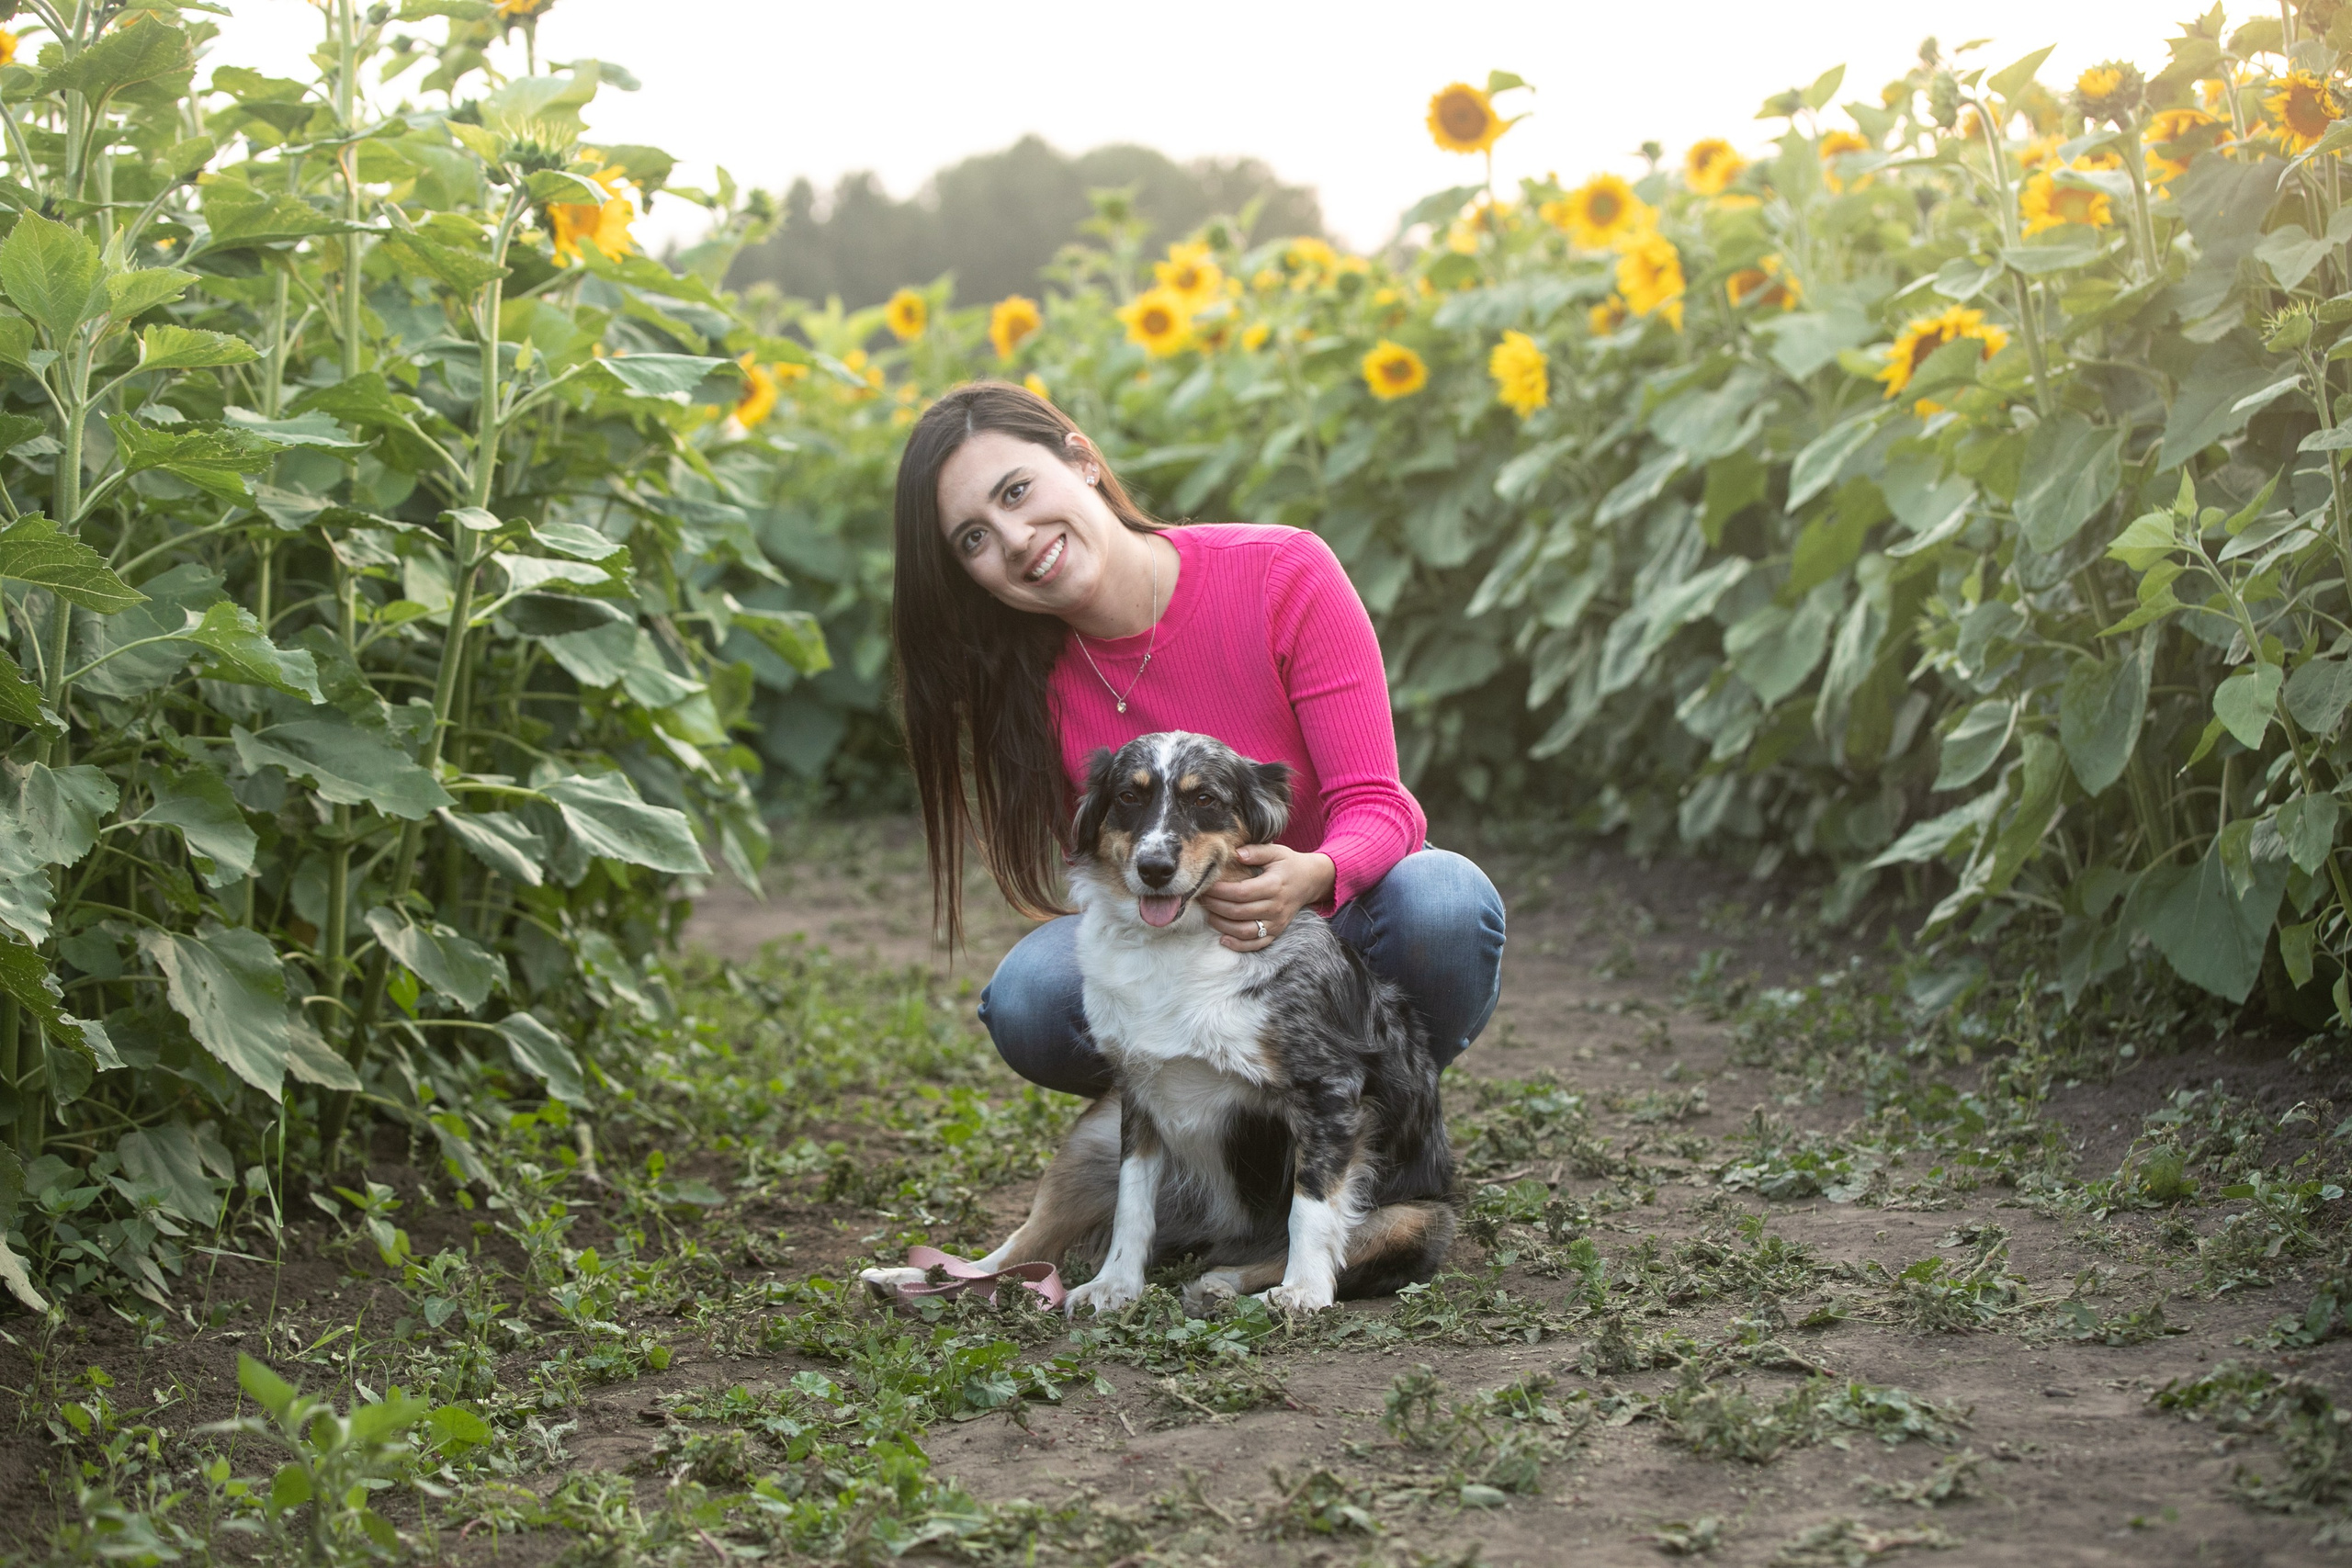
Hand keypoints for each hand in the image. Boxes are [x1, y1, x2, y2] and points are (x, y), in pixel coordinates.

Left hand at [1196, 844, 1335, 950]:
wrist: (1311, 881)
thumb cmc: (1288, 864)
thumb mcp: (1276, 851)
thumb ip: (1256, 851)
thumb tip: (1235, 853)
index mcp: (1274, 885)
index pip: (1242, 892)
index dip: (1221, 891)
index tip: (1206, 885)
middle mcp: (1276, 906)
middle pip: (1240, 912)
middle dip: (1216, 906)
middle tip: (1202, 899)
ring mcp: (1277, 922)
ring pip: (1245, 931)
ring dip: (1223, 926)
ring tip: (1209, 914)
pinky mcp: (1276, 932)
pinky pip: (1256, 944)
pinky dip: (1239, 945)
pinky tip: (1223, 939)